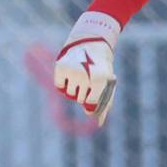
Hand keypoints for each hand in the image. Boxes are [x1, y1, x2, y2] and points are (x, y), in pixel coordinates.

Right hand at [54, 10, 120, 124]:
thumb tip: (99, 123)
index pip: (90, 104)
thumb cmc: (101, 68)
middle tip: (89, 79)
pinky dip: (64, 83)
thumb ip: (105, 104)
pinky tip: (71, 73)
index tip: (92, 97)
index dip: (91, 104)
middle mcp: (86, 76)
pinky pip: (59, 86)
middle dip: (83, 93)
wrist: (91, 43)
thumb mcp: (107, 84)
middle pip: (79, 100)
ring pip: (69, 94)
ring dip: (74, 89)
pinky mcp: (60, 66)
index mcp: (101, 81)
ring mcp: (72, 71)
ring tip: (81, 75)